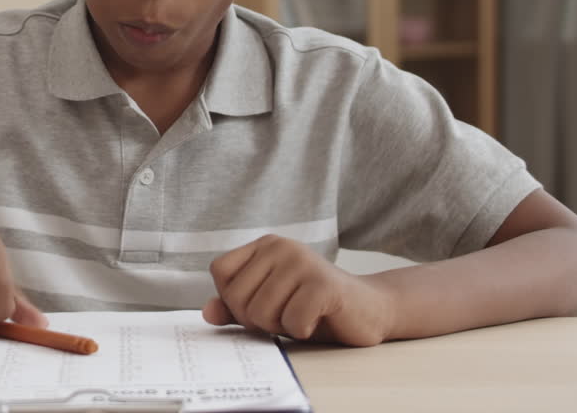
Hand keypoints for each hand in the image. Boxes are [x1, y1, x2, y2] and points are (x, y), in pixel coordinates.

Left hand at [202, 234, 394, 346]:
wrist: (369, 309)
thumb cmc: (313, 308)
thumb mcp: (269, 306)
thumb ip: (235, 308)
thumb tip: (207, 313)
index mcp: (265, 245)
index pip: (220, 271)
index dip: (232, 298)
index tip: (261, 303)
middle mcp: (281, 246)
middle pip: (236, 297)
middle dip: (257, 320)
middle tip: (286, 314)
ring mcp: (303, 262)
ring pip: (260, 313)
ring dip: (280, 327)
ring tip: (302, 315)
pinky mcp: (324, 285)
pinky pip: (291, 322)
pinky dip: (302, 331)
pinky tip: (318, 320)